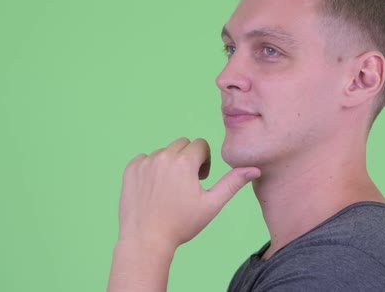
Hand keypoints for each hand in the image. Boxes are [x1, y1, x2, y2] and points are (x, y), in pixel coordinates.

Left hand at [117, 137, 260, 249]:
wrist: (146, 239)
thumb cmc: (181, 224)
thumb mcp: (212, 205)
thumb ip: (233, 183)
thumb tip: (254, 169)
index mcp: (184, 162)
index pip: (200, 145)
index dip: (204, 162)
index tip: (199, 180)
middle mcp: (163, 156)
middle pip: (182, 144)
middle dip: (187, 159)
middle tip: (185, 185)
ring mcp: (145, 162)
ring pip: (163, 152)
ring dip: (169, 164)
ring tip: (168, 190)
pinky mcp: (131, 169)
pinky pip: (144, 159)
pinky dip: (150, 169)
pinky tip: (153, 189)